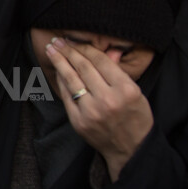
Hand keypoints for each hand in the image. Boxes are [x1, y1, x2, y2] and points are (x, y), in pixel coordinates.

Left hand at [45, 36, 153, 181]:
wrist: (131, 149)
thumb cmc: (135, 117)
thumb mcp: (136, 92)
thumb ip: (119, 71)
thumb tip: (109, 49)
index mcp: (126, 90)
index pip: (100, 61)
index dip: (84, 47)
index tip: (73, 40)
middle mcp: (108, 100)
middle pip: (83, 68)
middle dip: (68, 51)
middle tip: (57, 40)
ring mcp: (92, 112)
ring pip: (72, 80)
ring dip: (59, 62)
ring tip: (51, 50)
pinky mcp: (79, 121)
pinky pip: (67, 95)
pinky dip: (61, 81)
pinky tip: (57, 70)